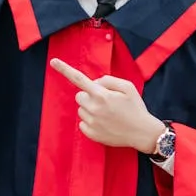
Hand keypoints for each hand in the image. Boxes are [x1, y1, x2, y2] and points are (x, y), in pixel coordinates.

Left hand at [50, 58, 165, 152]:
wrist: (142, 133)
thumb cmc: (135, 108)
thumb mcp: (127, 87)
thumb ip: (108, 80)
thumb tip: (94, 83)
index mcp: (102, 95)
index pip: (79, 79)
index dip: (65, 69)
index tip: (53, 61)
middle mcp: (94, 108)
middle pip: (79, 96)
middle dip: (89, 95)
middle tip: (105, 101)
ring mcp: (91, 122)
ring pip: (81, 109)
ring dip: (90, 109)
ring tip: (108, 113)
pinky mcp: (90, 133)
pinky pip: (82, 123)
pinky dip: (91, 121)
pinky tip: (105, 123)